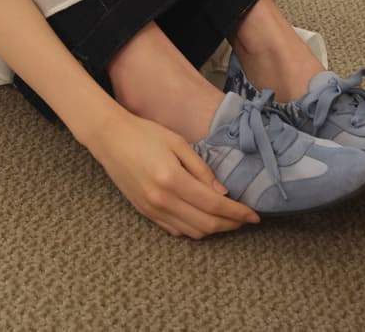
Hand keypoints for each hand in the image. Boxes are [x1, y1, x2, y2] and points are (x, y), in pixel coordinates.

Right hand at [80, 111, 260, 237]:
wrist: (110, 138)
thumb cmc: (145, 134)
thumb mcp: (178, 144)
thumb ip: (202, 170)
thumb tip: (223, 193)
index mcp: (173, 179)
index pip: (214, 205)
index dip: (237, 213)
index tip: (254, 215)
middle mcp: (162, 200)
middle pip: (206, 224)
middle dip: (230, 224)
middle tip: (245, 219)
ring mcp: (152, 209)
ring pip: (192, 232)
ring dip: (213, 229)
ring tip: (227, 219)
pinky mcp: (145, 212)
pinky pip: (175, 230)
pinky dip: (193, 229)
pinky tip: (202, 218)